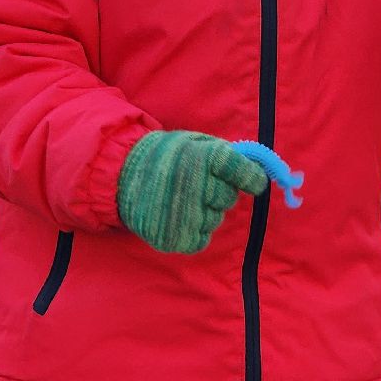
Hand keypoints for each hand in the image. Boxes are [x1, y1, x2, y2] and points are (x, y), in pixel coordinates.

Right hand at [117, 131, 267, 253]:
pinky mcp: (175, 238)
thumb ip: (225, 153)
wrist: (121, 175)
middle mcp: (195, 185)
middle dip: (218, 191)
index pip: (242, 171)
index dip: (250, 178)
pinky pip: (201, 239)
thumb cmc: (165, 157)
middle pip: (228, 197)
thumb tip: (260, 171)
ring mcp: (184, 214)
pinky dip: (193, 230)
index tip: (254, 182)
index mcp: (202, 157)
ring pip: (215, 219)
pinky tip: (177, 216)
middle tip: (196, 183)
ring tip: (180, 198)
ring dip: (204, 210)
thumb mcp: (193, 142)